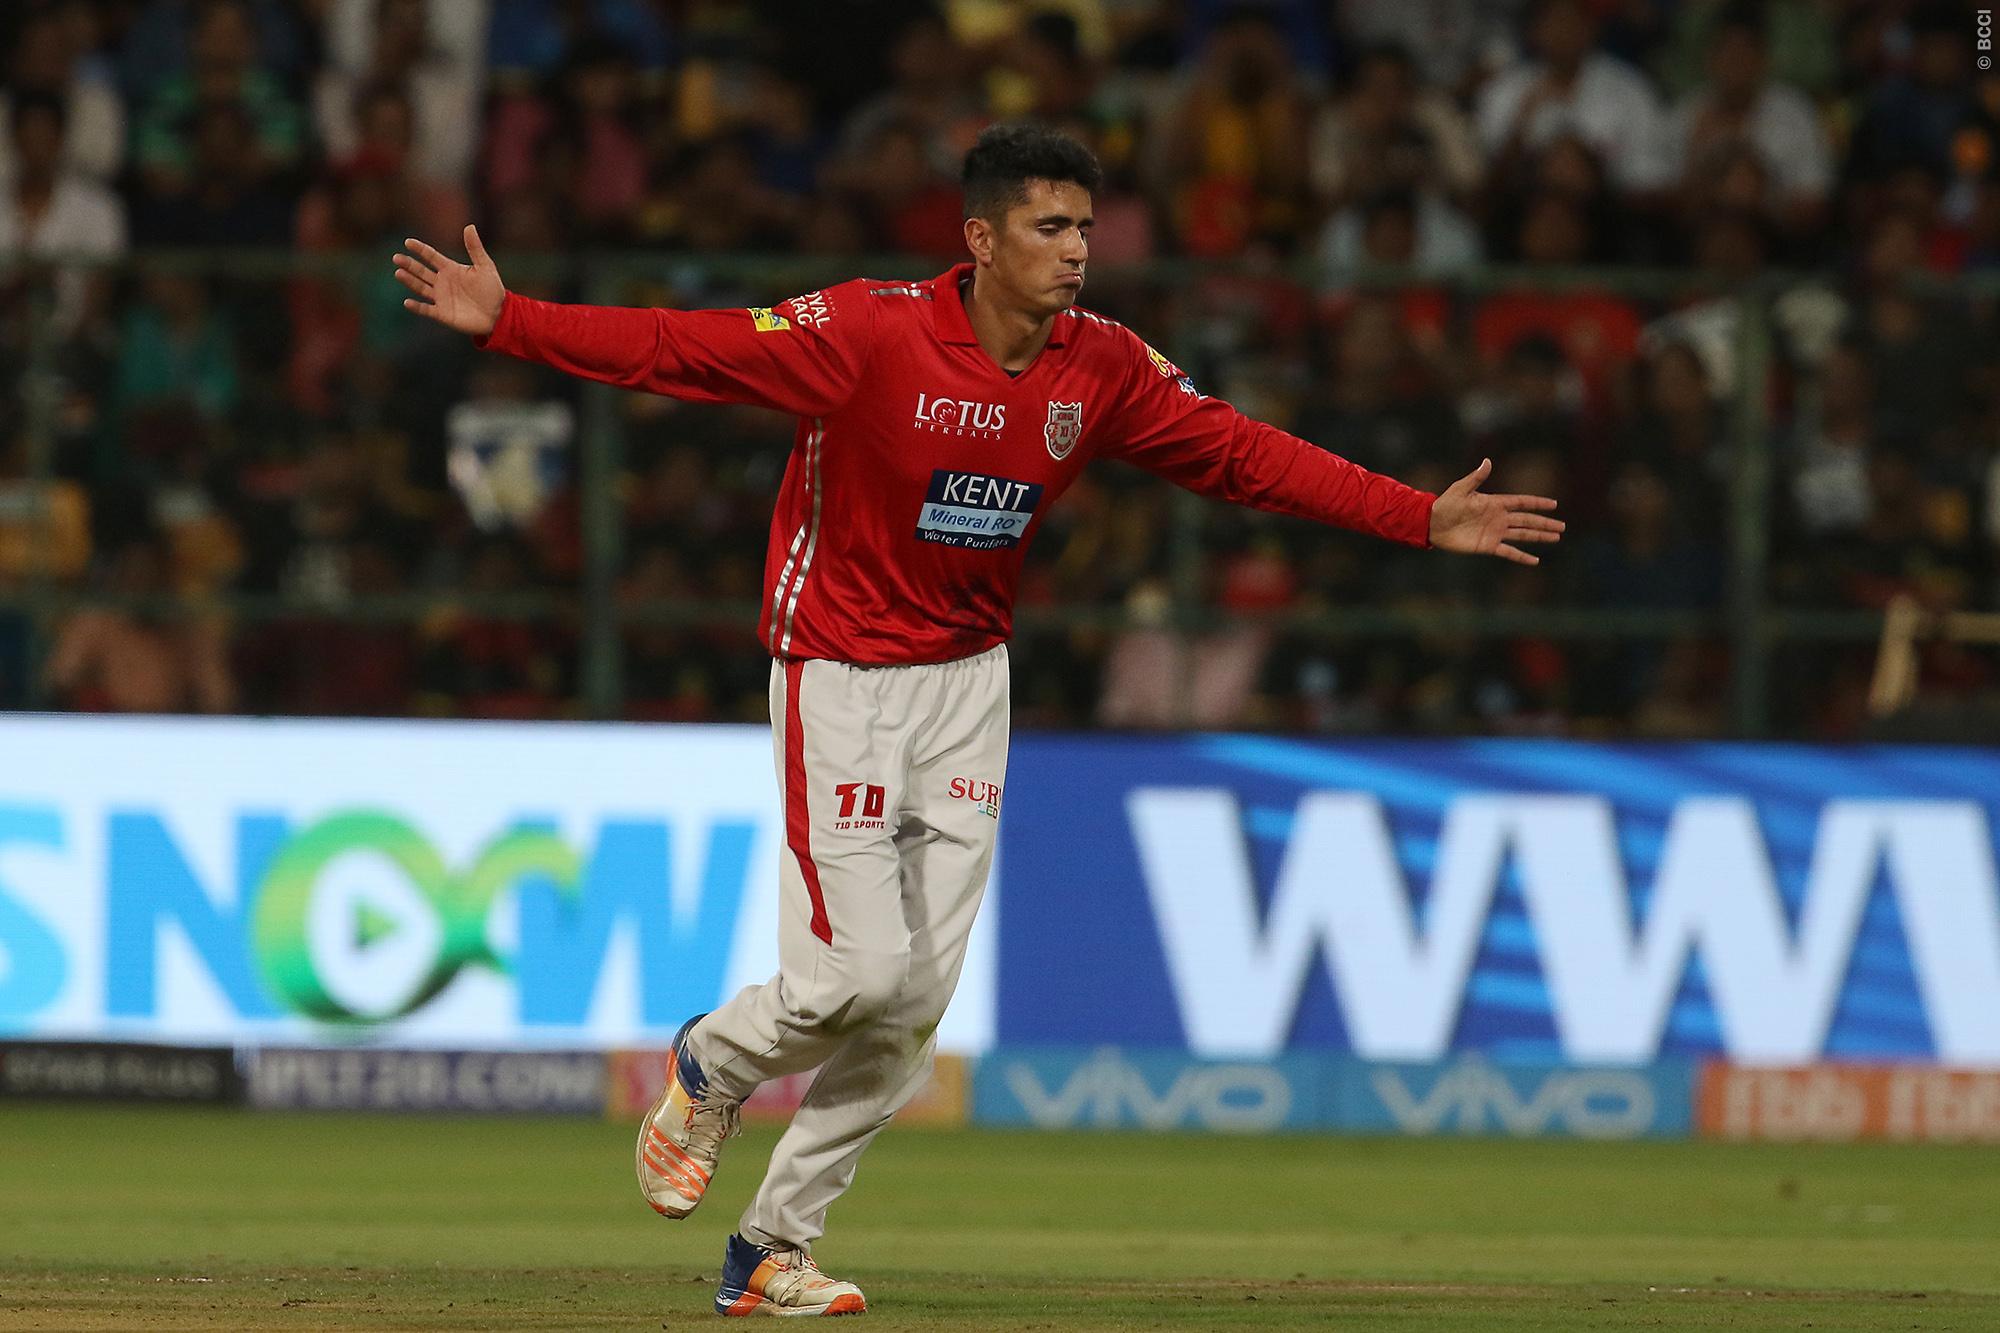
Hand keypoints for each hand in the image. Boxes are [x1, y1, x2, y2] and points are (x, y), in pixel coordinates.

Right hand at [394, 224, 504, 336]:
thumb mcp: (485, 266)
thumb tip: (470, 226)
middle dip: (409, 264)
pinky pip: (426, 309)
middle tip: (396, 257)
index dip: (420, 249)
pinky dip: (417, 307)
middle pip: (421, 271)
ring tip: (398, 273)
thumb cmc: (492, 289)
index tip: (408, 242)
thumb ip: (475, 248)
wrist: (499, 314)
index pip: (431, 256)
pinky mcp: (442, 313)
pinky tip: (407, 302)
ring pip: (420, 287)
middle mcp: (442, 282)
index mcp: (450, 268)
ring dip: (409, 281)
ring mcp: (441, 297)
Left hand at [1428, 458, 1564, 565]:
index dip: (1537, 503)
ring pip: (1523, 535)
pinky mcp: (1488, 546)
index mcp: (1495, 503)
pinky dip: (1522, 556)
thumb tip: (1487, 461)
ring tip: (1556, 538)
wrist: (1432, 525)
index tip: (1554, 504)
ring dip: (1539, 537)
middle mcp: (1498, 518)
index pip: (1521, 502)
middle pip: (1527, 520)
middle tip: (1562, 526)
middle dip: (1545, 523)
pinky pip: (1509, 552)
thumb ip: (1476, 478)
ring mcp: (1495, 532)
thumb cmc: (1446, 504)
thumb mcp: (1461, 489)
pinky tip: (1535, 560)